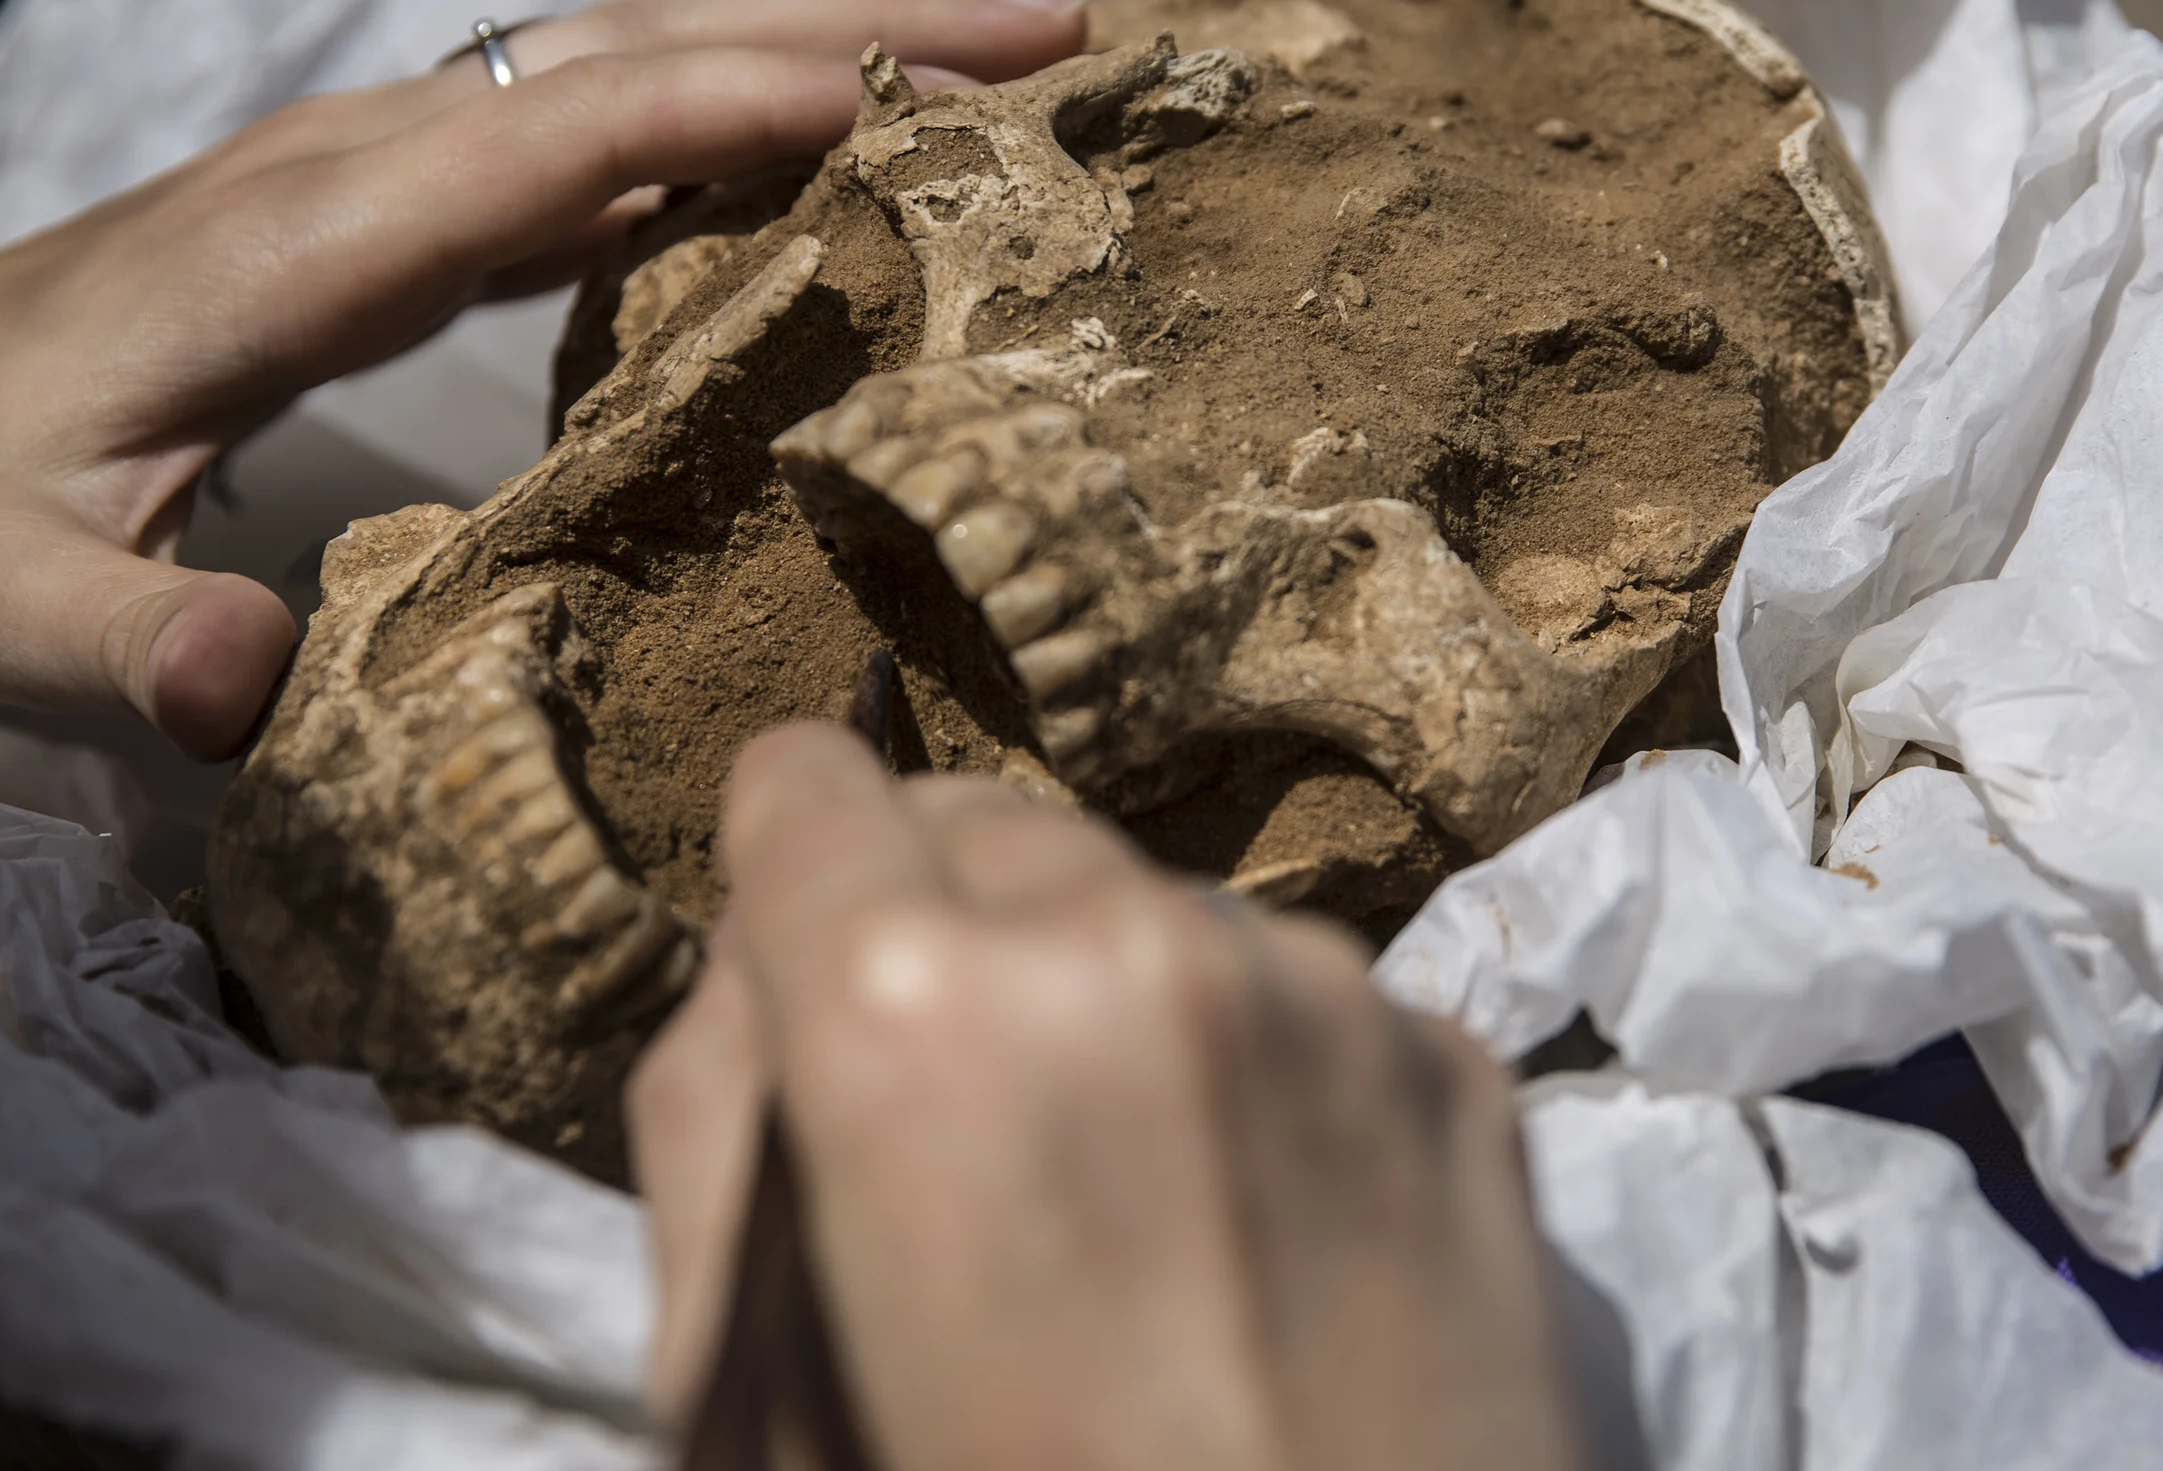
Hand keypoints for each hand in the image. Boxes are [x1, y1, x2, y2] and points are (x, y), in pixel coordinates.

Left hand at [0, 0, 1083, 756]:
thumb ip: (115, 648)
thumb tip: (251, 688)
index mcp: (292, 241)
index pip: (555, 138)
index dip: (742, 108)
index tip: (926, 110)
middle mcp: (357, 164)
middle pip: (633, 49)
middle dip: (846, 26)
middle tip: (1053, 29)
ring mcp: (381, 168)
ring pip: (632, 59)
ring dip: (818, 30)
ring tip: (1001, 32)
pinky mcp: (394, 204)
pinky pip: (599, 122)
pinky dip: (737, 100)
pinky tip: (830, 124)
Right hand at [630, 724, 1588, 1470]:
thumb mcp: (750, 1375)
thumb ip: (711, 1116)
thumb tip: (762, 955)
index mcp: (905, 1009)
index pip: (801, 787)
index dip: (789, 872)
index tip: (816, 959)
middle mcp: (1121, 938)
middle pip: (980, 827)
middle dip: (947, 932)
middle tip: (973, 1122)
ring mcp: (1313, 986)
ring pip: (1144, 899)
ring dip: (1105, 990)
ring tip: (1135, 1192)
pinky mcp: (1452, 1053)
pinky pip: (1296, 989)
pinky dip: (1253, 1063)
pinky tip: (1262, 1230)